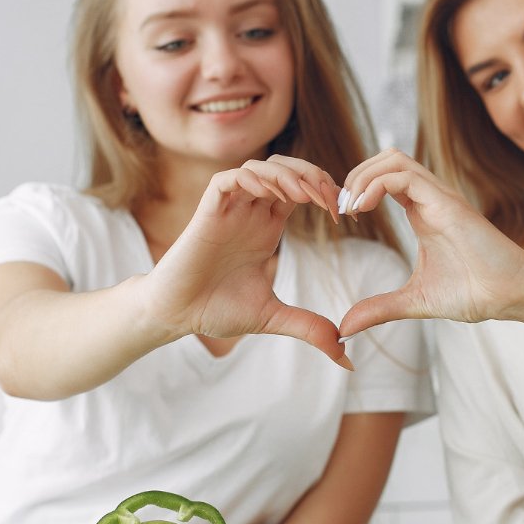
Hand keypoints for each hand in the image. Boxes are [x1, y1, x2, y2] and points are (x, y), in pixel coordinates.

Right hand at [145, 155, 350, 368]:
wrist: (177, 315)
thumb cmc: (216, 309)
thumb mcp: (272, 318)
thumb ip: (308, 327)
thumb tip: (345, 354)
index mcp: (267, 228)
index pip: (301, 191)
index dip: (324, 193)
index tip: (343, 212)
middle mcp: (250, 213)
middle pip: (285, 170)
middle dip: (311, 175)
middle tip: (330, 198)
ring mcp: (229, 210)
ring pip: (260, 168)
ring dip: (285, 174)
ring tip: (304, 194)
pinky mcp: (206, 213)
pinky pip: (227, 179)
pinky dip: (249, 177)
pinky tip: (267, 192)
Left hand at [337, 149, 523, 336]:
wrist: (510, 296)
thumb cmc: (474, 293)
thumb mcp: (413, 301)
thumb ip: (379, 309)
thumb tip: (345, 328)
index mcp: (422, 212)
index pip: (384, 179)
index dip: (357, 189)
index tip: (341, 217)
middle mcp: (430, 198)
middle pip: (386, 159)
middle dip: (355, 176)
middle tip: (340, 208)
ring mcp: (440, 196)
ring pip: (394, 159)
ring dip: (363, 176)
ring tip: (350, 206)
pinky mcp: (447, 202)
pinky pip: (404, 176)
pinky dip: (377, 184)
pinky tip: (363, 207)